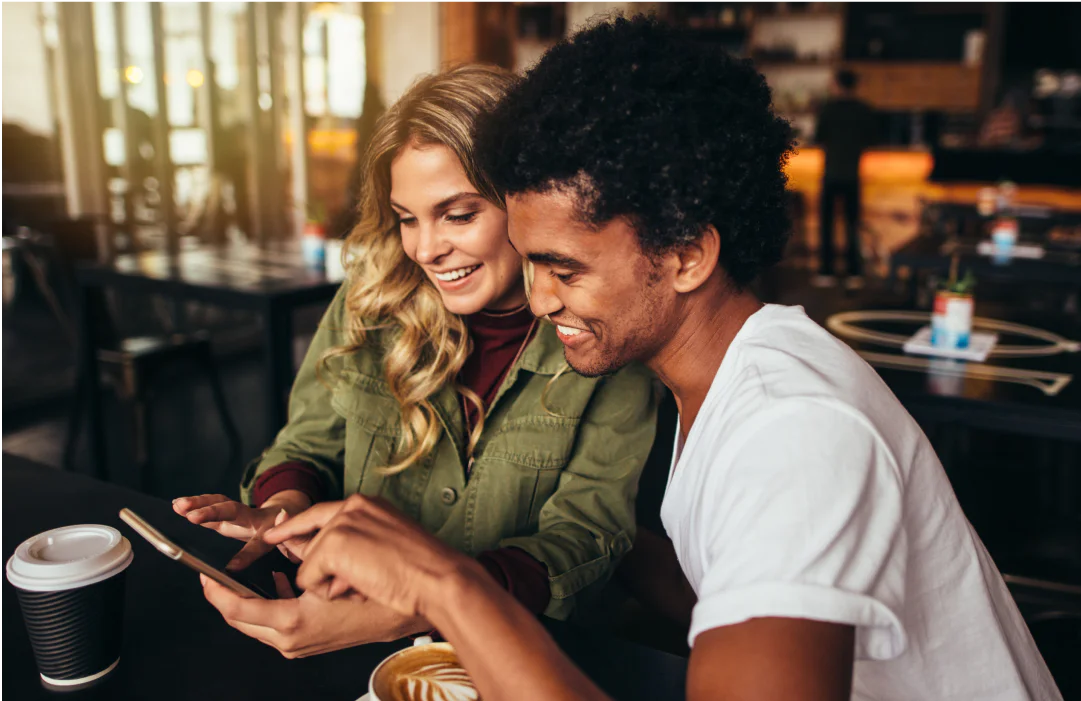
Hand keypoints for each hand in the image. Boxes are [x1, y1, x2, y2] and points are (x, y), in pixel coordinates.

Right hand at [173, 491, 316, 569]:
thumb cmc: (289, 531)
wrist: (289, 510)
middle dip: (213, 512)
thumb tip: (247, 566)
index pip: (259, 542)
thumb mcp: (293, 544)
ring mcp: (238, 512)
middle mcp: (252, 516)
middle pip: (233, 511)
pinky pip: (211, 507)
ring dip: (198, 504)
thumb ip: (278, 552)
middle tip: (193, 516)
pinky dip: (194, 505)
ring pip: (219, 504)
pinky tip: (177, 505)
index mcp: (271, 528)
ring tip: (179, 506)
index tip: (233, 567)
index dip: (247, 554)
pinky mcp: (227, 513)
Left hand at [199, 572, 428, 657]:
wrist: (411, 608)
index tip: (202, 574)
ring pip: (255, 623)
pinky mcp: (307, 643)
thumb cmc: (374, 589)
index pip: (234, 609)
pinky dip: (266, 604)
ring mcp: (298, 645)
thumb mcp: (329, 568)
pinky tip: (277, 583)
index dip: (214, 590)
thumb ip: (297, 552)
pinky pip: (273, 625)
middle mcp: (290, 640)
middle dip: (223, 596)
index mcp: (291, 621)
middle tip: (213, 575)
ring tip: (241, 575)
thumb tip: (277, 532)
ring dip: (244, 600)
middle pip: (239, 620)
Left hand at [271, 495, 485, 620]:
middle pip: (309, 543)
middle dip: (322, 569)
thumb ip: (353, 544)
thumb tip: (308, 554)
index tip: (273, 535)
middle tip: (359, 578)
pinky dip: (328, 590)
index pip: (319, 513)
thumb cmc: (422, 575)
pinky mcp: (334, 544)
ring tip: (367, 583)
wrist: (439, 580)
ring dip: (329, 583)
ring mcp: (341, 524)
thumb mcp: (384, 549)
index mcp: (366, 505)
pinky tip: (357, 587)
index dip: (294, 526)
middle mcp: (350, 507)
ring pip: (308, 564)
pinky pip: (308, 578)